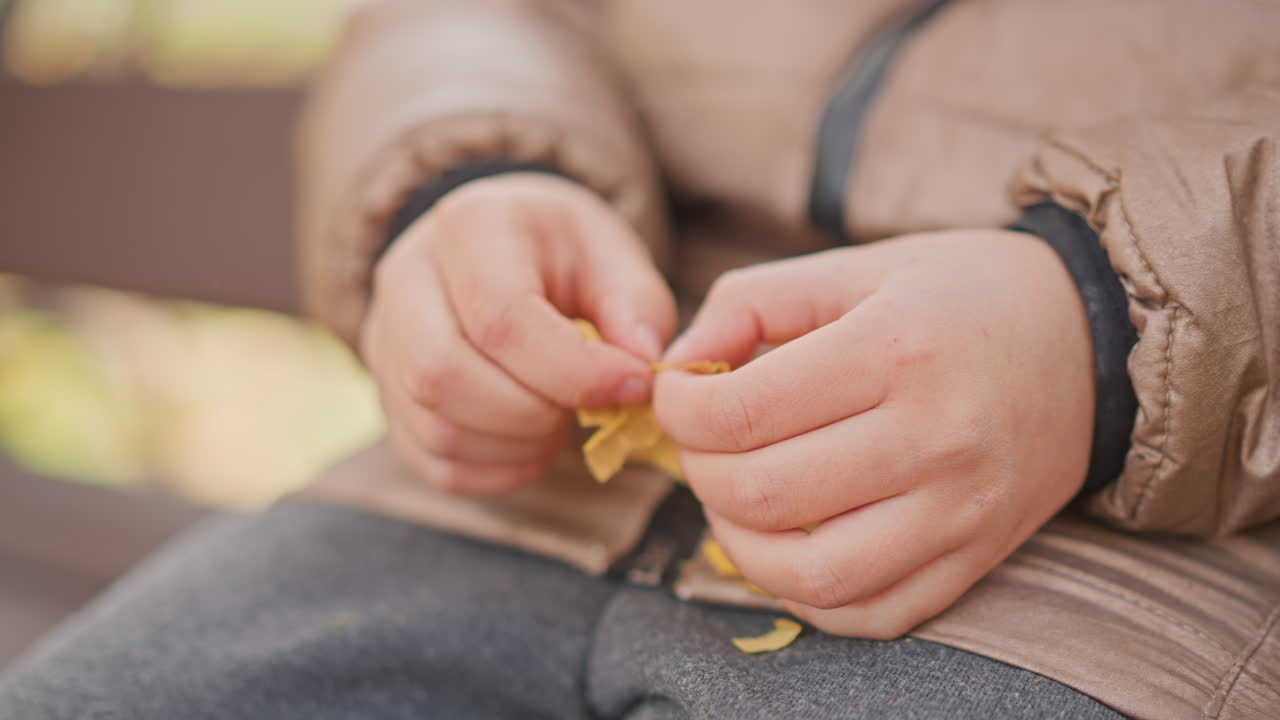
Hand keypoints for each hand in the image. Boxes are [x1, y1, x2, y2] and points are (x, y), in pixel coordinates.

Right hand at [364, 173, 675, 495]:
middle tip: (586, 408)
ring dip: (516, 446)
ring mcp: (383, 339)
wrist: (500, 244)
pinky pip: (430, 460)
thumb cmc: (562, 252)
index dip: (574, 371)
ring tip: (562, 422)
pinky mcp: (387, 392)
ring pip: (434, 426)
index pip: (501, 319)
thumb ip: (636, 308)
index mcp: (468, 227)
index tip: (632, 386)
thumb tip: (639, 369)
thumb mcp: (613, 255)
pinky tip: (533, 444)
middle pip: (443, 375)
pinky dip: (495, 470)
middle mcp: (405, 279)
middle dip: (533, 414)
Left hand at [653, 230, 1094, 638]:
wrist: (1091, 341)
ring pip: (810, 574)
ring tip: (732, 499)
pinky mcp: (977, 557)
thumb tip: (676, 363)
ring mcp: (961, 511)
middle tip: (700, 443)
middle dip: (698, 471)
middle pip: (762, 494)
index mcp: (897, 349)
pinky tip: (789, 545)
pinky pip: (870, 613)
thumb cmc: (959, 295)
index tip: (676, 393)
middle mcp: (934, 438)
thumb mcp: (854, 266)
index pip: (741, 414)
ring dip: (739, 545)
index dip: (678, 410)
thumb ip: (750, 301)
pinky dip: (806, 595)